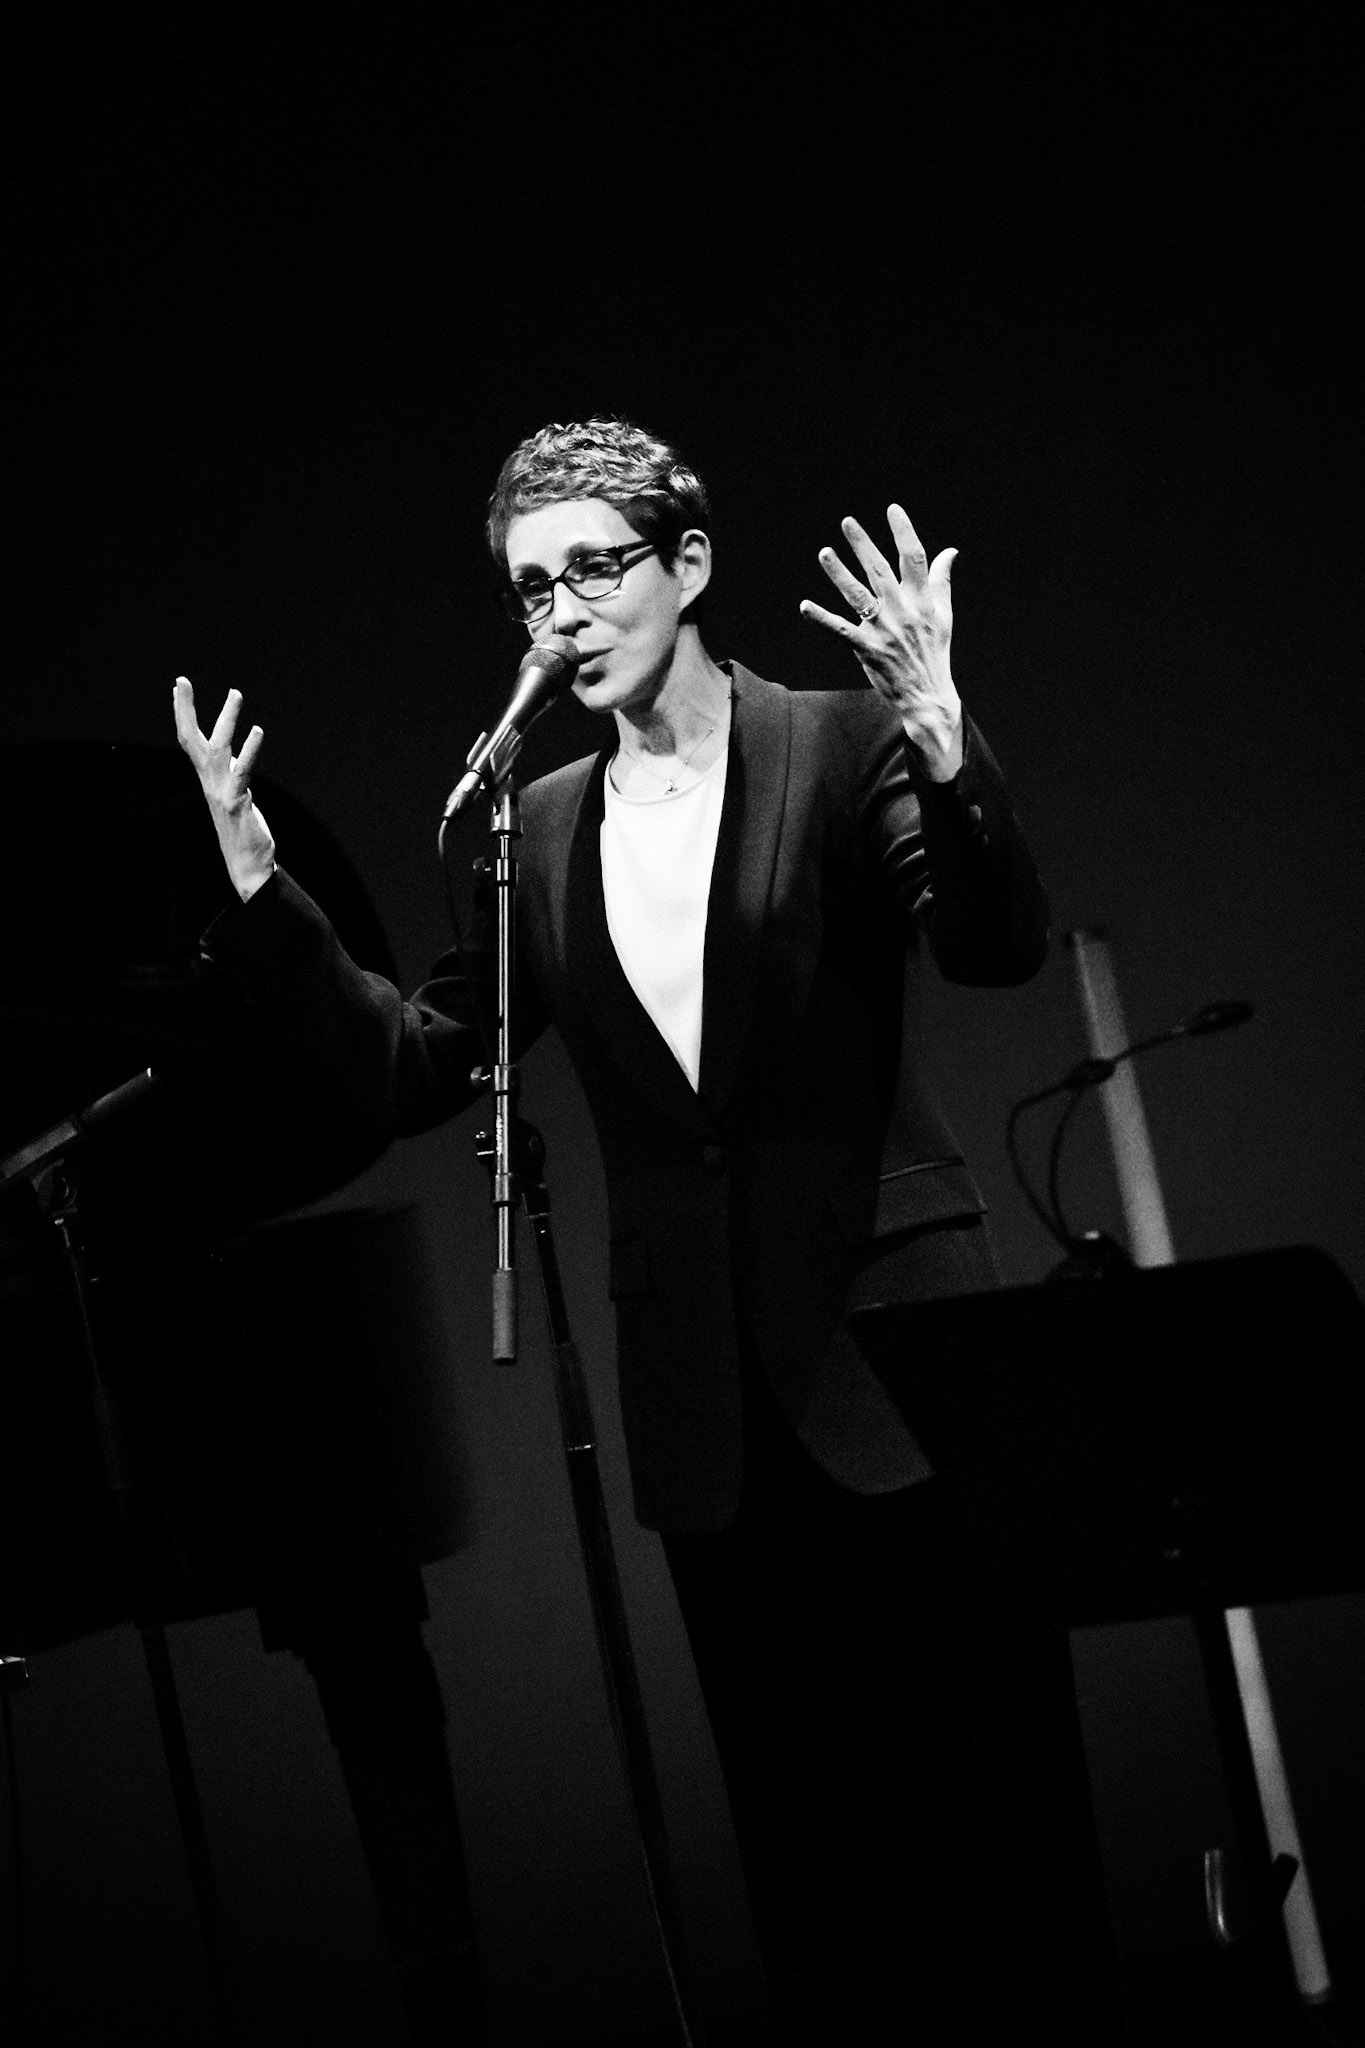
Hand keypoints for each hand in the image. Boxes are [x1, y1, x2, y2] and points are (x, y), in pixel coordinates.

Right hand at [173, 677, 276, 899]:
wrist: (246, 866)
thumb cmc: (241, 830)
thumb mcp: (233, 794)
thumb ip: (230, 773)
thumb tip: (230, 754)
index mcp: (208, 778)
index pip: (190, 740)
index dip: (183, 713)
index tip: (179, 685)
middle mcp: (210, 782)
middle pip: (193, 741)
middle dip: (186, 710)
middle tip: (182, 681)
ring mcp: (221, 792)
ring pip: (219, 750)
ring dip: (226, 721)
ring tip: (235, 694)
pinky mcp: (237, 803)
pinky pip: (242, 772)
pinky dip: (249, 751)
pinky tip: (257, 731)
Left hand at [799, 506, 963, 780]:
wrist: (928, 695)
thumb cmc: (935, 652)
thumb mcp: (944, 614)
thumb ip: (941, 581)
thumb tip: (950, 552)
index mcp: (923, 600)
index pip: (915, 559)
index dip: (904, 532)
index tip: (893, 509)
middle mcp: (903, 611)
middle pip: (880, 571)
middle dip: (863, 545)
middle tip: (848, 523)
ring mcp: (884, 630)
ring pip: (857, 596)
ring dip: (839, 573)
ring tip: (825, 552)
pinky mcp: (867, 649)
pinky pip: (840, 630)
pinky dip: (821, 618)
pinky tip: (805, 605)